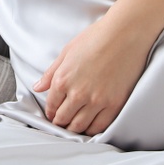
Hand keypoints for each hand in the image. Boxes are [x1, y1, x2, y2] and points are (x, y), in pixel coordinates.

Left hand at [32, 12, 155, 135]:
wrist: (125, 33)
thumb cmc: (96, 37)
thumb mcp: (67, 51)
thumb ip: (51, 72)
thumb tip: (38, 87)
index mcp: (63, 79)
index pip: (52, 105)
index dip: (51, 112)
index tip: (53, 115)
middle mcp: (78, 93)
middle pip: (64, 119)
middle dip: (60, 123)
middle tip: (62, 124)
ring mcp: (97, 101)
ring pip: (80, 127)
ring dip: (74, 130)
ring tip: (74, 128)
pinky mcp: (115, 105)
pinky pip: (100, 127)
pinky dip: (92, 130)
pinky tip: (90, 126)